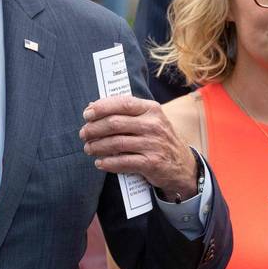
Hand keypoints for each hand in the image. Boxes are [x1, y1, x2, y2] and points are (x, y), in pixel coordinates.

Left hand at [79, 95, 197, 198]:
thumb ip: (125, 112)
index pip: (122, 103)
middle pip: (115, 123)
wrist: (183, 165)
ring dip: (97, 146)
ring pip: (116, 143)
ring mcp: (153, 144)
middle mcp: (154, 125)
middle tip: (84, 134)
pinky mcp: (152, 163)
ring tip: (88, 148)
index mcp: (151, 109)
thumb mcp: (149, 120)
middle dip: (94, 129)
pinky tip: (100, 163)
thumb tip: (93, 107)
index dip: (101, 108)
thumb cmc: (158, 139)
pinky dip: (108, 163)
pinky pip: (123, 162)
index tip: (87, 114)